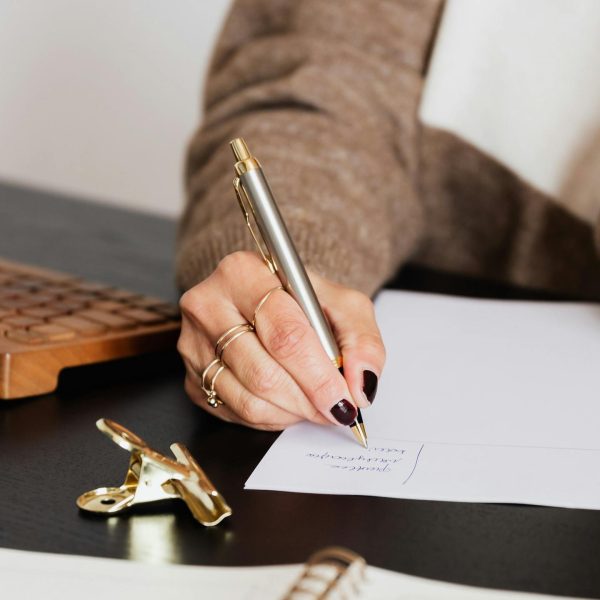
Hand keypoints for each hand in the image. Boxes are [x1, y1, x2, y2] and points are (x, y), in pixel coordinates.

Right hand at [177, 251, 384, 430]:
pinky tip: (287, 402)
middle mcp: (208, 304)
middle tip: (336, 410)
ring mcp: (193, 343)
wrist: (265, 300)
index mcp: (243, 272)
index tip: (345, 399)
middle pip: (263, 371)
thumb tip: (361, 384)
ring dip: (292, 412)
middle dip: (308, 400)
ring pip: (248, 398)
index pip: (284, 333)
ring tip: (314, 404)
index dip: (319, 375)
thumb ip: (362, 340)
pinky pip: (235, 412)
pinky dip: (271, 417)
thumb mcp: (343, 304)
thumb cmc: (302, 301)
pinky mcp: (191, 376)